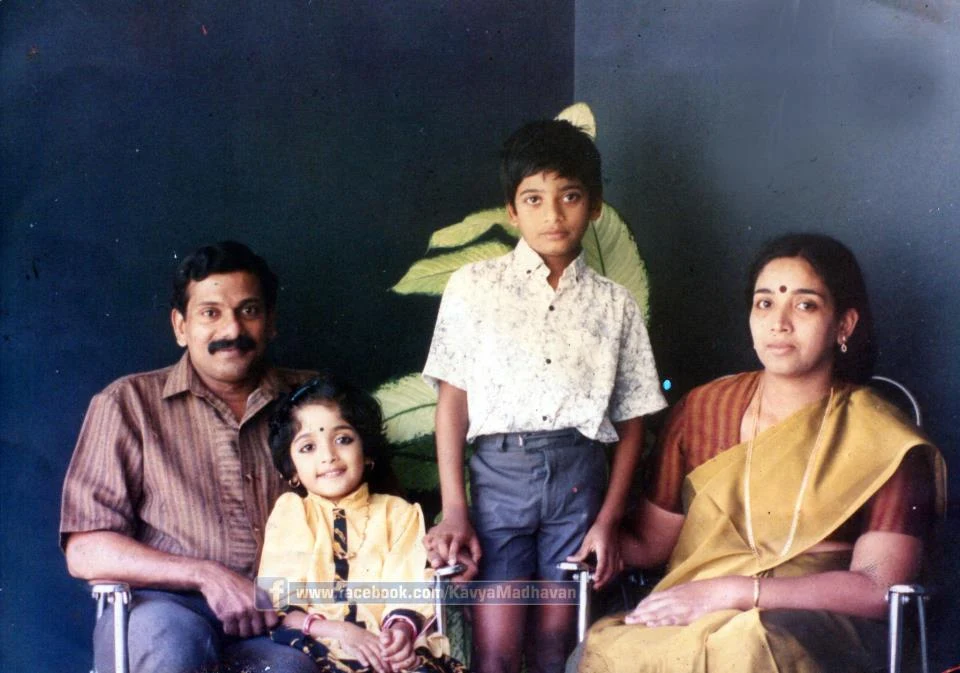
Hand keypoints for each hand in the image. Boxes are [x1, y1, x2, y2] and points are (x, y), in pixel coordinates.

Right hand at [196, 562, 278, 636]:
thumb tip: (272, 620)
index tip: (264, 625)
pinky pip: (231, 631)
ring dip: (241, 630)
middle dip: (253, 630)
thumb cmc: (237, 583)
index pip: (272, 622)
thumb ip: (263, 603)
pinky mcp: (227, 617)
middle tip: (248, 625)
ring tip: (238, 623)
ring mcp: (240, 612)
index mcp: (262, 599)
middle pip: (258, 631)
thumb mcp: (255, 589)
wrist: (217, 578)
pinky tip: (229, 620)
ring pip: (244, 633)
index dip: (268, 626)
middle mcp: (253, 607)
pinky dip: (229, 628)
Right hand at [333, 622, 389, 672]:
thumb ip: (377, 649)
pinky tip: (366, 665)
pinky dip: (362, 659)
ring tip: (382, 671)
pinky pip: (359, 653)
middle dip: (386, 664)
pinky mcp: (353, 647)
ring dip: (377, 664)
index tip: (395, 667)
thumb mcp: (370, 640)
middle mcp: (370, 642)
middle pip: (380, 653)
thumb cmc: (360, 638)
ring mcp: (362, 644)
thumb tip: (386, 661)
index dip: (391, 659)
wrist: (346, 629)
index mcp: (376, 640)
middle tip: (391, 672)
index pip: (385, 650)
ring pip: (371, 654)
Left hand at [379, 625, 417, 671]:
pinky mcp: (413, 657)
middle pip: (406, 653)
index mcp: (402, 636)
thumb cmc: (389, 637)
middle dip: (395, 658)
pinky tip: (401, 668)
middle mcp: (409, 643)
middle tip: (385, 659)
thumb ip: (385, 637)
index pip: (399, 644)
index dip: (391, 650)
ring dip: (402, 665)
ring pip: (412, 659)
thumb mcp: (386, 633)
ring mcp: (412, 650)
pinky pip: (416, 662)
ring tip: (393, 667)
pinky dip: (411, 667)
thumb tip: (385, 642)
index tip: (383, 654)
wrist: (396, 637)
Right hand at [423, 513, 480, 568]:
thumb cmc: (465, 531)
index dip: (452, 554)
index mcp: (459, 535)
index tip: (452, 563)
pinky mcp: (430, 533)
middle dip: (441, 555)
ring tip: (436, 563)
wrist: (455, 515)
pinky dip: (427, 548)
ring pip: (432, 544)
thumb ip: (476, 552)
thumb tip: (475, 564)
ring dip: (433, 555)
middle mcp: (447, 533)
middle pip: (441, 544)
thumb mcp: (474, 539)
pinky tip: (431, 552)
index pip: (455, 545)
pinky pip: (425, 542)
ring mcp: (437, 532)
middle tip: (441, 565)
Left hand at [566, 519, 620, 588]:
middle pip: (610, 571)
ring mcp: (617, 555)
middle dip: (603, 580)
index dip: (600, 573)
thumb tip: (570, 560)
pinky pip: (619, 566)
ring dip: (609, 579)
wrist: (610, 522)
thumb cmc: (598, 530)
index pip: (603, 564)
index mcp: (604, 550)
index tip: (595, 579)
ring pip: (615, 570)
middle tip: (595, 586)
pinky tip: (610, 576)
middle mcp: (612, 554)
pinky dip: (615, 573)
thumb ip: (581, 552)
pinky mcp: (618, 554)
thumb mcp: (588, 540)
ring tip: (601, 583)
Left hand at [625, 576, 749, 626]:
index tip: (634, 611)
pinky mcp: (689, 614)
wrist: (724, 590)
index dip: (643, 605)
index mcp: (676, 591)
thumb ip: (678, 594)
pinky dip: (660, 621)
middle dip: (639, 612)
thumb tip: (668, 599)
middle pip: (653, 605)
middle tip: (626, 619)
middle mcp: (676, 597)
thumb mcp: (690, 589)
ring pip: (659, 612)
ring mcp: (682, 606)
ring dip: (644, 617)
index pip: (654, 597)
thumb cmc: (709, 590)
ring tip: (632, 622)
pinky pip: (672, 619)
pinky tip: (651, 624)